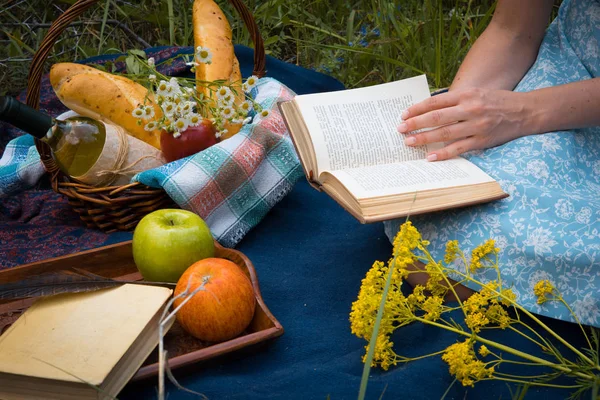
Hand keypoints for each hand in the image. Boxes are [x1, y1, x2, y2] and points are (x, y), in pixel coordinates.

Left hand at [397, 88, 530, 160]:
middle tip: (400, 129)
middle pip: (436, 117)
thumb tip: (430, 108)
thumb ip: (456, 100)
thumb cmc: (497, 101)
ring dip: (424, 139)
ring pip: (444, 134)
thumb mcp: (476, 93)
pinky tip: (430, 157)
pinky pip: (458, 148)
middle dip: (415, 124)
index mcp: (467, 95)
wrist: (526, 111)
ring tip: (409, 142)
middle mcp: (470, 109)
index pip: (436, 101)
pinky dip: (443, 153)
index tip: (404, 114)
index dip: (417, 108)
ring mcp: (476, 126)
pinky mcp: (482, 141)